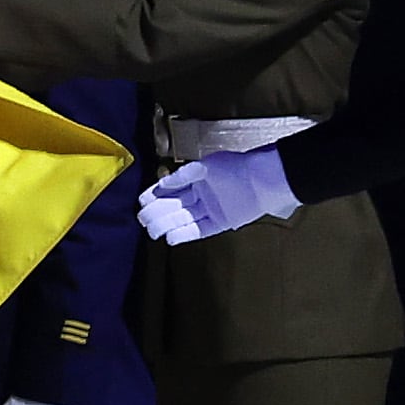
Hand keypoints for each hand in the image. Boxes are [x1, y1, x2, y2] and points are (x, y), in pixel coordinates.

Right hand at [135, 148, 298, 245]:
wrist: (262, 180)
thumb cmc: (235, 168)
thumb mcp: (205, 167)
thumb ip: (183, 176)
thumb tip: (162, 182)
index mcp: (196, 179)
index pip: (170, 189)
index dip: (155, 194)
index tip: (141, 200)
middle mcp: (202, 195)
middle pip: (175, 206)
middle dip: (157, 212)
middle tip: (142, 218)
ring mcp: (211, 209)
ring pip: (184, 219)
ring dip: (167, 224)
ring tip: (151, 229)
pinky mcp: (221, 222)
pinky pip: (199, 230)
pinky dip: (185, 234)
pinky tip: (170, 237)